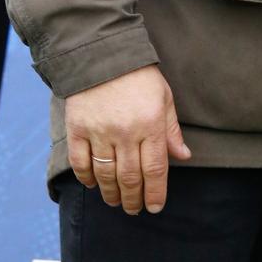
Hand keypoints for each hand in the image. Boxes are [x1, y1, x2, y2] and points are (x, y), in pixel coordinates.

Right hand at [66, 65, 191, 214]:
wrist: (102, 52)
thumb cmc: (139, 75)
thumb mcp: (164, 97)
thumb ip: (171, 129)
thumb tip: (183, 157)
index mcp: (151, 124)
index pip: (154, 169)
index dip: (155, 193)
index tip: (155, 207)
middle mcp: (126, 132)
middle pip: (129, 178)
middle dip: (133, 199)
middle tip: (134, 209)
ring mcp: (99, 131)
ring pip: (106, 175)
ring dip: (111, 194)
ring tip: (115, 201)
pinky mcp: (77, 128)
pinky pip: (81, 163)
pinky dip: (87, 178)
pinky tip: (94, 184)